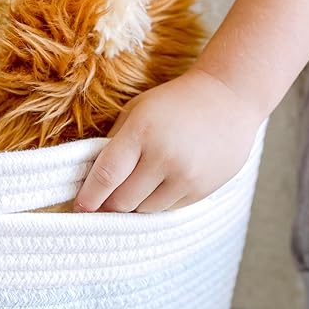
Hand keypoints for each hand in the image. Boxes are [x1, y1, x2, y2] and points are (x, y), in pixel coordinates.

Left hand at [73, 67, 262, 212]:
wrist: (229, 98)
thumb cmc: (175, 103)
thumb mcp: (137, 111)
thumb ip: (113, 143)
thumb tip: (91, 180)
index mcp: (141, 132)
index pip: (106, 175)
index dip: (89, 197)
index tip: (78, 208)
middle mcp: (164, 157)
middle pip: (122, 201)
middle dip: (109, 203)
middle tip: (104, 199)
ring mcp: (186, 176)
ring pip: (144, 210)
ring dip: (134, 204)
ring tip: (138, 184)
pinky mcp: (202, 190)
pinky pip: (168, 210)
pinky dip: (157, 203)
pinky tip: (161, 184)